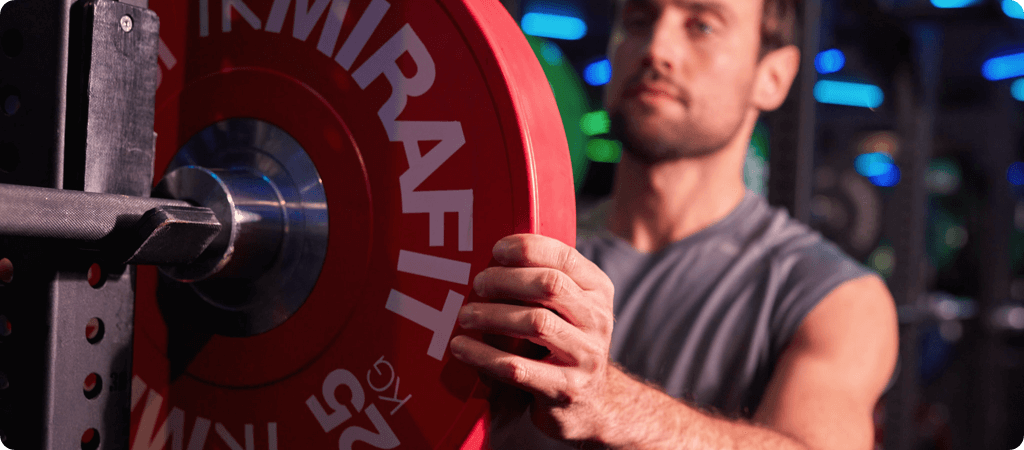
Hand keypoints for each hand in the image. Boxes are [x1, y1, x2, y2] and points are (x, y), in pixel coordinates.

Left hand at [449, 234, 615, 441]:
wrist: (590, 405)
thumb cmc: (564, 345)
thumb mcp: (568, 309)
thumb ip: (544, 283)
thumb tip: (492, 258)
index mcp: (597, 292)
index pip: (564, 257)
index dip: (527, 248)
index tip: (496, 250)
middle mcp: (598, 320)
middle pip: (550, 285)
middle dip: (506, 280)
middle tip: (477, 284)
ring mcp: (586, 357)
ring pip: (535, 323)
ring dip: (492, 316)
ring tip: (465, 316)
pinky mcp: (565, 390)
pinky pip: (517, 368)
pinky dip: (483, 355)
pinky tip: (461, 347)